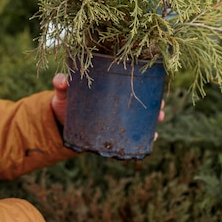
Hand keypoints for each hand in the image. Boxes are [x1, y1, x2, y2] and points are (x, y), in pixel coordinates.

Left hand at [51, 73, 165, 138]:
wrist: (60, 121)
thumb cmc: (65, 101)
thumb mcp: (63, 92)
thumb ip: (61, 84)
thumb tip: (62, 81)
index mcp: (108, 88)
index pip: (129, 82)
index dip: (144, 82)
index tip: (153, 83)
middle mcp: (116, 103)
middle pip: (141, 100)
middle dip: (154, 103)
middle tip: (161, 106)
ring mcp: (116, 119)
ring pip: (140, 118)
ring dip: (152, 119)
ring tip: (159, 122)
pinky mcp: (113, 133)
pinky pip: (133, 135)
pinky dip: (143, 137)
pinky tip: (152, 139)